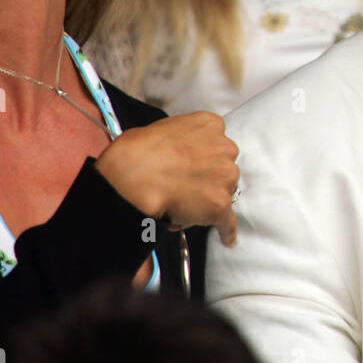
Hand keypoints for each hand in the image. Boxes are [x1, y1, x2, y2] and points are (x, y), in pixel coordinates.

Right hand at [95, 111, 240, 246]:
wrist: (134, 176)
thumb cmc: (139, 151)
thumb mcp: (164, 128)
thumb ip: (182, 139)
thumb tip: (176, 153)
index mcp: (210, 125)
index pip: (215, 143)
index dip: (203, 157)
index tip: (192, 165)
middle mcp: (225, 148)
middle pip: (223, 167)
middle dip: (207, 178)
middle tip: (183, 187)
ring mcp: (225, 177)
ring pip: (222, 192)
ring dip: (206, 200)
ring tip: (178, 207)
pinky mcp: (220, 204)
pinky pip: (228, 221)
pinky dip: (226, 230)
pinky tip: (227, 237)